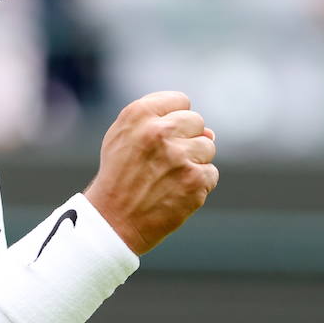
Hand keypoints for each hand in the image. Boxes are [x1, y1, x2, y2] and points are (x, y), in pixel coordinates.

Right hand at [84, 91, 217, 254]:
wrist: (112, 221)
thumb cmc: (118, 176)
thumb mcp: (122, 138)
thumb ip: (159, 122)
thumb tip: (210, 132)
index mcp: (139, 115)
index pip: (180, 101)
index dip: (174, 119)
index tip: (162, 136)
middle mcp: (160, 132)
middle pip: (196, 122)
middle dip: (186, 138)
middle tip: (163, 160)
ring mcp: (180, 157)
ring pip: (208, 147)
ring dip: (194, 161)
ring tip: (168, 177)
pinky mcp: (194, 181)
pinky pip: (211, 174)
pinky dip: (197, 184)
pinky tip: (175, 192)